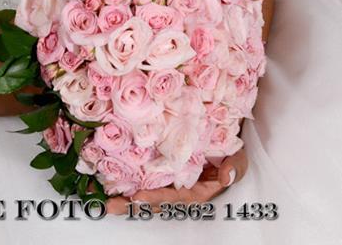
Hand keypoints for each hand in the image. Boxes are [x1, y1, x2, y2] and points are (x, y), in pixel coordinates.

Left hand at [104, 145, 248, 214]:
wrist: (224, 138)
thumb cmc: (230, 153)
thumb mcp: (238, 159)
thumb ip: (234, 168)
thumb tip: (226, 176)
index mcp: (196, 191)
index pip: (174, 198)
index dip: (156, 199)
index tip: (138, 197)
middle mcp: (179, 190)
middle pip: (154, 201)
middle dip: (132, 204)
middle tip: (111, 204)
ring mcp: (170, 181)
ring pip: (146, 192)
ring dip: (125, 198)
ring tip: (103, 200)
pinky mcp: (161, 169)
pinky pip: (143, 177)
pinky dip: (126, 180)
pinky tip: (108, 183)